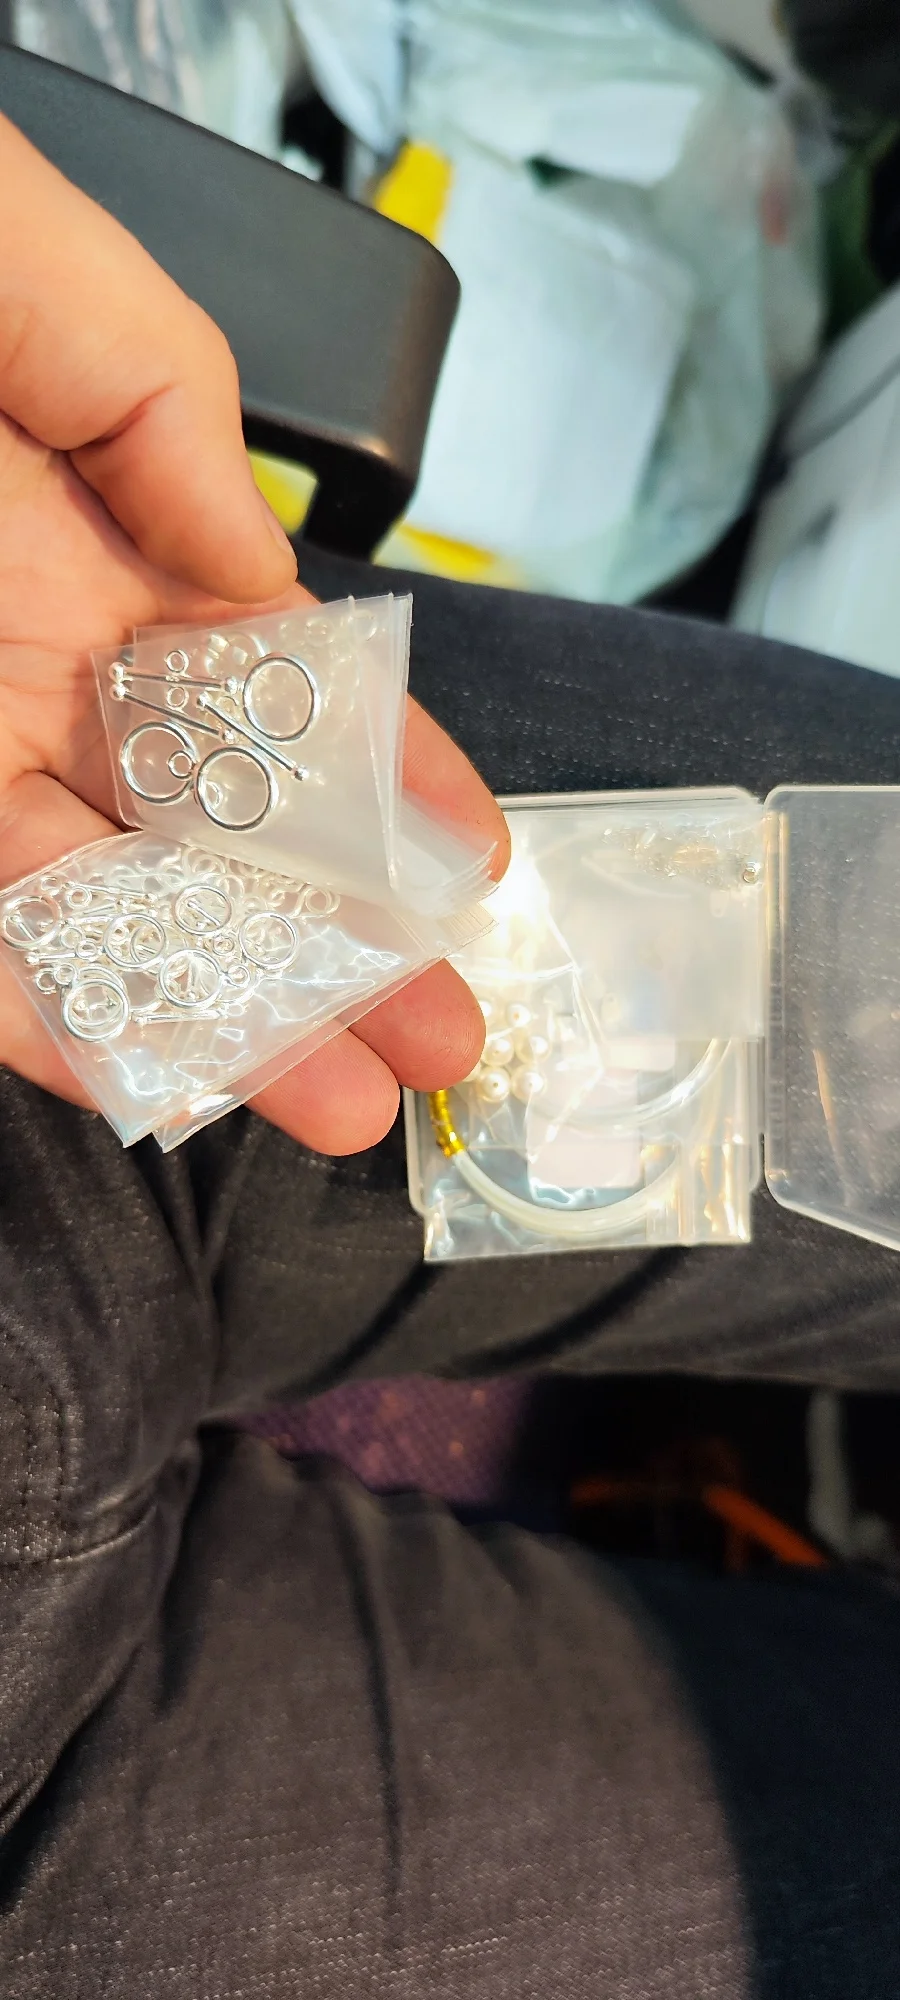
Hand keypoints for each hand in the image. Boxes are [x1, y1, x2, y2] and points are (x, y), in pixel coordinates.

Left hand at [0, 114, 507, 1152]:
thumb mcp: (65, 290)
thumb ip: (184, 432)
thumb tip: (267, 585)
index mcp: (93, 536)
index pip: (272, 687)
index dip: (381, 777)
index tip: (468, 861)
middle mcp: (27, 663)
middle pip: (205, 830)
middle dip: (333, 936)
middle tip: (437, 1029)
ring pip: (102, 909)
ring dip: (223, 1006)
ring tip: (343, 1094)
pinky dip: (58, 1010)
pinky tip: (159, 1068)